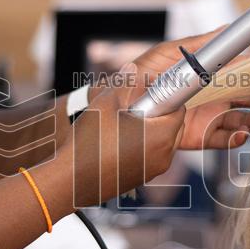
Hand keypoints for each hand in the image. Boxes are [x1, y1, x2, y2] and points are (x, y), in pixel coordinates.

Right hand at [62, 68, 185, 207]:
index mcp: (161, 136)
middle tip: (134, 108)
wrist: (71, 179)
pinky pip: (150, 157)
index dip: (164, 98)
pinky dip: (141, 147)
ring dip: (149, 131)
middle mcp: (163, 157)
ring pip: (162, 143)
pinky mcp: (141, 179)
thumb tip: (132, 69)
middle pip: (173, 127)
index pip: (178, 109)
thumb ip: (125, 84)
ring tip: (123, 126)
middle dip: (158, 115)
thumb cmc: (89, 142)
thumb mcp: (106, 104)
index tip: (148, 94)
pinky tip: (117, 142)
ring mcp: (153, 171)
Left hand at [105, 28, 249, 149]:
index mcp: (206, 74)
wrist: (120, 108)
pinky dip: (235, 139)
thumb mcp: (166, 54)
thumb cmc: (141, 74)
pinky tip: (241, 135)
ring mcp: (205, 117)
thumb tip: (227, 28)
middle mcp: (209, 96)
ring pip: (238, 119)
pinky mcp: (197, 136)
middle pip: (244, 97)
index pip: (237, 71)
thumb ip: (197, 45)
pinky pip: (222, 140)